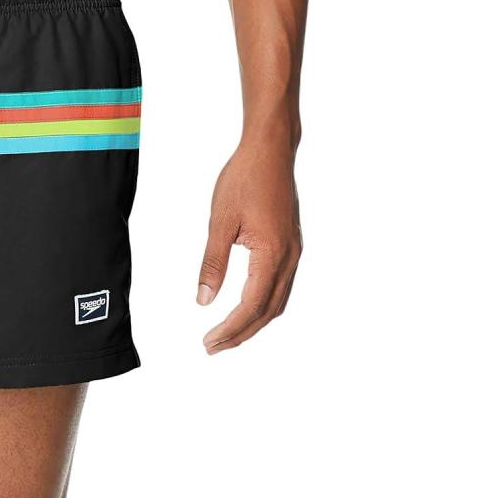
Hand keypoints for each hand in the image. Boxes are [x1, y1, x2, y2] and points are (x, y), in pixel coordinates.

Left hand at [197, 139, 301, 353]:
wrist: (270, 150)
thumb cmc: (242, 179)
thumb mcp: (219, 221)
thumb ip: (212, 262)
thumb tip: (203, 300)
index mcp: (272, 253)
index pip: (251, 305)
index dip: (230, 328)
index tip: (208, 342)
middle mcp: (290, 257)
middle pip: (268, 310)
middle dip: (241, 333)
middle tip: (212, 347)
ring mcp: (295, 251)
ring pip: (278, 300)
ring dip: (253, 321)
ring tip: (227, 334)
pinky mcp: (292, 243)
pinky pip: (282, 285)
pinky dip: (264, 304)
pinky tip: (246, 307)